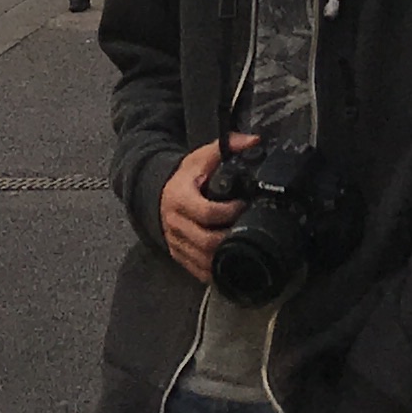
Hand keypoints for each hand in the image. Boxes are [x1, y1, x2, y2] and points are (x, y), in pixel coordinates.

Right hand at [160, 137, 249, 287]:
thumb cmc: (184, 177)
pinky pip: (198, 271)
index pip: (207, 212)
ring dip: (225, 258)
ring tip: (244, 246)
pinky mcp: (178, 255)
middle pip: (206, 242)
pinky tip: (230, 263)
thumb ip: (226, 147)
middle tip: (249, 230)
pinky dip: (215, 271)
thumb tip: (254, 141)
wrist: (157, 194)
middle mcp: (175, 224)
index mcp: (180, 199)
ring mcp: (175, 242)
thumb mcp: (200, 158)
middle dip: (231, 239)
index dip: (230, 212)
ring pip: (203, 260)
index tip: (245, 205)